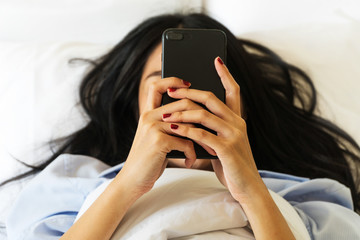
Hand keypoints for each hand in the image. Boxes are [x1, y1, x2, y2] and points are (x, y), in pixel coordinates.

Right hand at [120, 77, 206, 197]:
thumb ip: (170, 126)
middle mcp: (149, 116)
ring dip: (203, 138)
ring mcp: (153, 127)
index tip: (188, 83)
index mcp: (148, 113)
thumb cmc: (150, 160)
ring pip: (188, 123)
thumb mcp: (156, 138)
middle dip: (203, 116)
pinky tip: (189, 161)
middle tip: (214, 129)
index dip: (172, 80)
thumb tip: (196, 117)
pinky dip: (192, 153)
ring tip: (209, 149)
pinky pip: (186, 141)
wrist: (133, 180)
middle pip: (183, 103)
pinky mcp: (159, 140)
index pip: (157, 86)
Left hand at [162, 57, 266, 202]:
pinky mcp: (228, 149)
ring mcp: (234, 135)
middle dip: (189, 92)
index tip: (216, 59)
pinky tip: (174, 128)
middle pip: (211, 98)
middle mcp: (237, 123)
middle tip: (171, 89)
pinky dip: (186, 130)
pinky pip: (202, 135)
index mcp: (237, 119)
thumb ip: (212, 129)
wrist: (247, 187)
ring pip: (204, 115)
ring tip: (165, 113)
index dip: (225, 74)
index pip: (233, 90)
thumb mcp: (223, 142)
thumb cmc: (232, 164)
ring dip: (182, 112)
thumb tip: (192, 118)